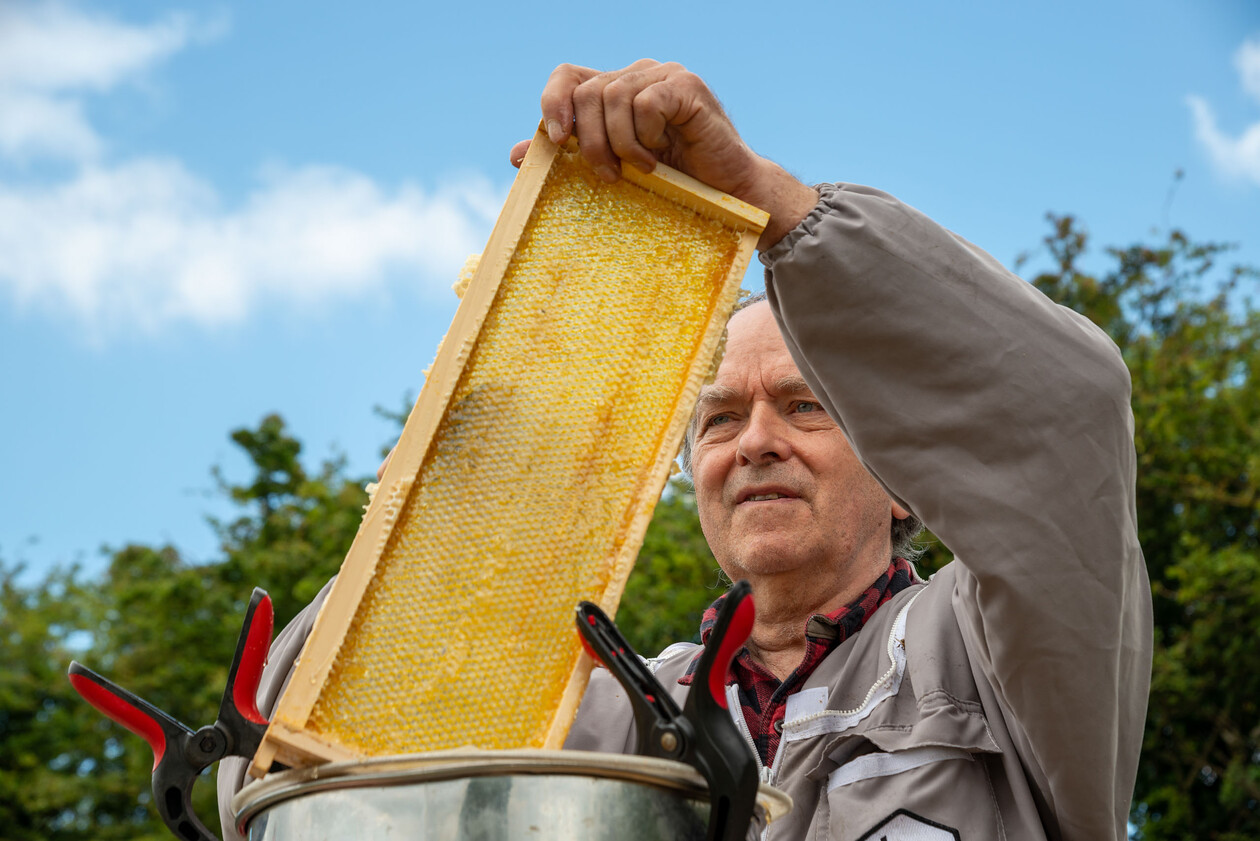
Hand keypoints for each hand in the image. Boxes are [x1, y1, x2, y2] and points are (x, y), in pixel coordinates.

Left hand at [513, 60, 817, 250]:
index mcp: (616, 89)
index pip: (568, 77)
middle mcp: (638, 74)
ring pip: (613, 96)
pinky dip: (645, 136)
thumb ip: (570, 157)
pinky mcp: (686, 86)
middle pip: (587, 91)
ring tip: (641, 169)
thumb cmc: (674, 186)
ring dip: (620, 143)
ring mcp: (664, 75)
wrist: (729, 197)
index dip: (553, 103)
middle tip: (607, 176)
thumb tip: (516, 154)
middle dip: (590, 140)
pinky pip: (645, 103)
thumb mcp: (613, 171)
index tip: (557, 143)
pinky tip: (661, 157)